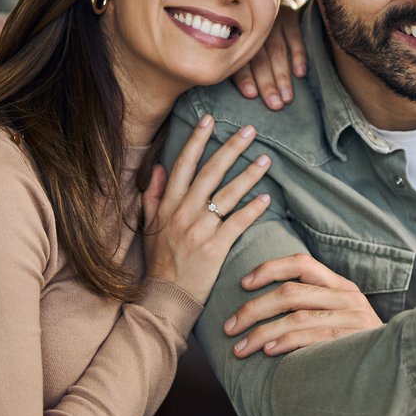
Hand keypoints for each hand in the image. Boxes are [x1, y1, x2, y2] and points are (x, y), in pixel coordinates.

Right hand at [142, 115, 272, 301]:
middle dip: (231, 148)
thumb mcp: (148, 225)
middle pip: (210, 172)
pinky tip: (267, 198)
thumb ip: (153, 195)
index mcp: (168, 204)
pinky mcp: (215, 247)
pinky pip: (237, 222)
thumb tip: (158, 167)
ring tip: (266, 160)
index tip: (210, 119)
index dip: (197, 139)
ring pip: (227, 194)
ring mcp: (199, 229)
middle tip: (250, 130)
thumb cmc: (159, 261)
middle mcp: (183, 212)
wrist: (166, 296)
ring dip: (249, 175)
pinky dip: (252, 209)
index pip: (183, 164)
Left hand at [222, 253, 382, 356]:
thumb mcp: (340, 317)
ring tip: (239, 348)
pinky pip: (312, 337)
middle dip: (252, 308)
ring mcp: (352, 318)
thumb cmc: (356, 345)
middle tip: (228, 326)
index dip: (269, 269)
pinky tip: (267, 351)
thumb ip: (313, 306)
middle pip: (290, 292)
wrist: (397, 369)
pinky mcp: (353, 340)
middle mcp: (347, 297)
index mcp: (340, 285)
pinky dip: (286, 343)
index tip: (243, 283)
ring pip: (296, 316)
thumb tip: (265, 305)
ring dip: (261, 332)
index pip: (301, 263)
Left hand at [231, 2, 305, 109]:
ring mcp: (273, 22)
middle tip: (275, 105)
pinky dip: (298, 54)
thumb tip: (238, 89)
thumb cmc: (248, 27)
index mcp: (239, 37)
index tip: (251, 94)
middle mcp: (254, 29)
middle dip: (267, 83)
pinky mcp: (290, 15)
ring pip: (277, 51)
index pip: (241, 60)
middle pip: (261, 59)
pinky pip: (295, 36)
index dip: (245, 77)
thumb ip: (236, 58)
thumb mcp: (238, 39)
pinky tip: (300, 73)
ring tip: (288, 97)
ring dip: (283, 75)